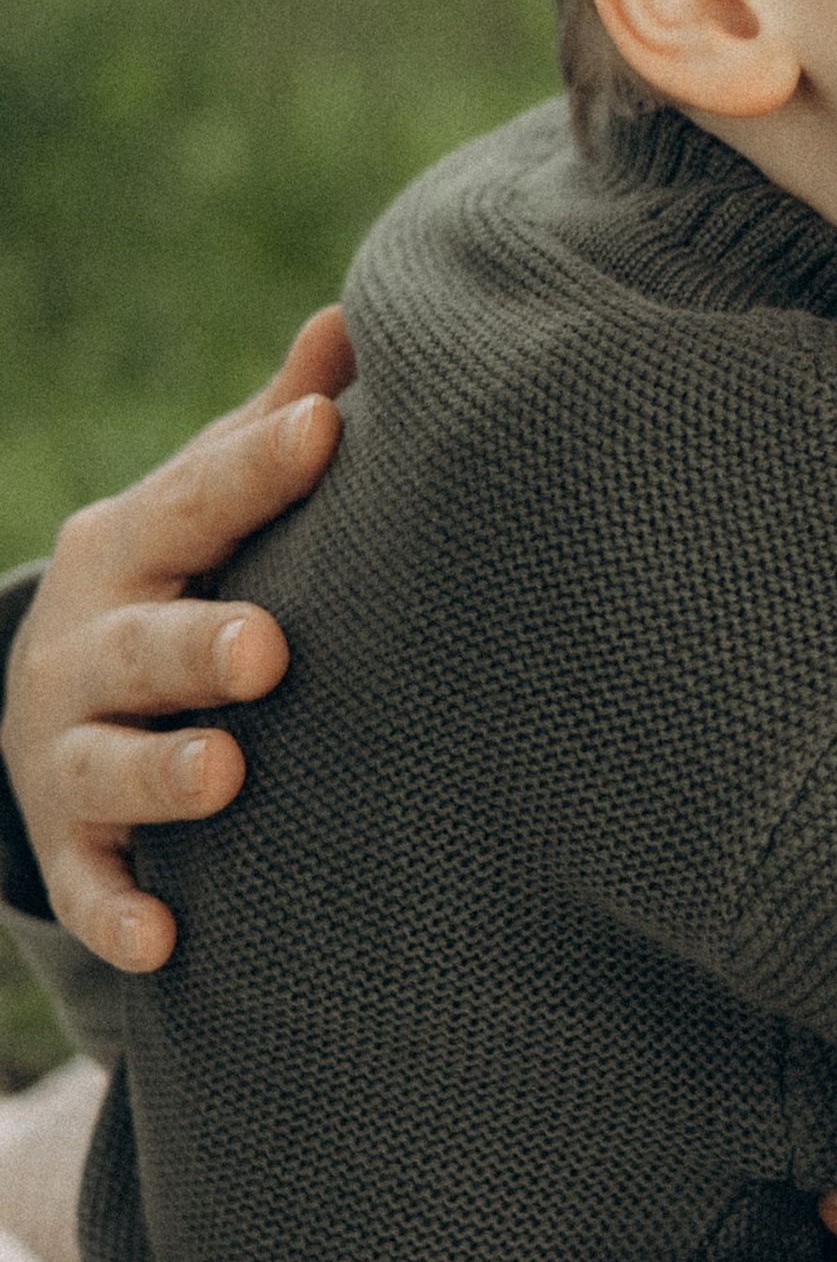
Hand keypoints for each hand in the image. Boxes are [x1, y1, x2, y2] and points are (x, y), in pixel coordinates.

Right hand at [0, 311, 350, 964]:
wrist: (57, 700)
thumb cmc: (181, 578)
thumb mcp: (207, 502)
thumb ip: (274, 427)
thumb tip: (353, 321)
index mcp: (130, 544)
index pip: (197, 499)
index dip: (260, 466)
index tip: (325, 430)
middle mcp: (86, 646)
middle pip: (140, 643)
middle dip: (195, 645)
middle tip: (266, 648)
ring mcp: (68, 748)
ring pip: (107, 762)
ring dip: (164, 772)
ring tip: (227, 773)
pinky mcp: (71, 845)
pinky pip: (88, 887)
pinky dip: (117, 915)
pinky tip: (165, 940)